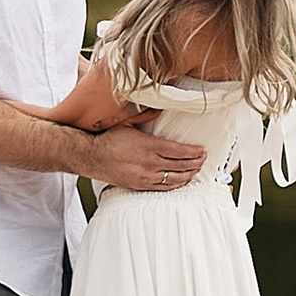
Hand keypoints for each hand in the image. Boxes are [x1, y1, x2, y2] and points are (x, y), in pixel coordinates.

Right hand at [84, 125, 206, 194]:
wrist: (92, 157)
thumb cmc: (109, 140)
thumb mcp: (128, 123)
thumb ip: (146, 117)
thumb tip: (159, 109)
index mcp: (149, 146)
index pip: (179, 151)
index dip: (193, 152)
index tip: (202, 150)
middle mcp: (150, 163)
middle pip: (181, 165)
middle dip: (195, 163)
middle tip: (203, 159)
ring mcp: (146, 176)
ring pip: (175, 178)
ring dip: (189, 174)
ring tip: (196, 170)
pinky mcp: (141, 185)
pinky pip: (164, 187)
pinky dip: (176, 184)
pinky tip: (181, 180)